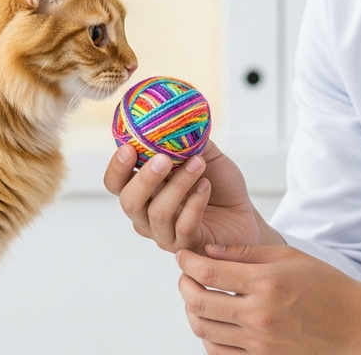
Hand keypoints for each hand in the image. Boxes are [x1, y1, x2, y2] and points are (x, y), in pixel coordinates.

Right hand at [104, 140, 280, 253]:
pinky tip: (206, 186)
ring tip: (199, 164)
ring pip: (158, 213)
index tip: (128, 147)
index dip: (117, 167)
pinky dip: (195, 203)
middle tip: (163, 158)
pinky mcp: (187, 245)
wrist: (244, 214)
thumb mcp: (204, 154)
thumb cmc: (219, 185)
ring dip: (179, 184)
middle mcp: (147, 214)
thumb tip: (175, 114)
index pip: (116, 183)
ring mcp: (165, 233)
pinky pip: (184, 226)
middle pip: (129, 201)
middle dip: (144, 178)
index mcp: (144, 190)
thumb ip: (186, 139)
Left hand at [176, 244, 360, 354]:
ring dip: (192, 310)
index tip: (183, 255)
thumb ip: (245, 253)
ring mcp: (259, 343)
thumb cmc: (325, 286)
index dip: (187, 262)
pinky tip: (212, 321)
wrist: (354, 325)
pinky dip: (207, 337)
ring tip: (196, 295)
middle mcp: (259, 315)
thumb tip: (209, 251)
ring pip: (204, 330)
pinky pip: (219, 353)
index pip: (208, 272)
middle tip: (186, 274)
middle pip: (198, 302)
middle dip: (184, 284)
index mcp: (265, 283)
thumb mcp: (288, 256)